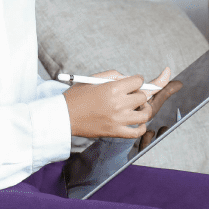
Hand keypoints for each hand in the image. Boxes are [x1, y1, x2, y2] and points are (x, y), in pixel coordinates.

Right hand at [63, 68, 181, 139]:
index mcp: (112, 89)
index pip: (139, 81)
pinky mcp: (116, 132)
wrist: (63, 117)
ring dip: (144, 109)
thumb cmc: (76, 97)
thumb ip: (113, 75)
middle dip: (139, 93)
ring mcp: (118, 120)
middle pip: (143, 96)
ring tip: (139, 108)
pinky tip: (138, 122)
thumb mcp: (92, 79)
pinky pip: (137, 132)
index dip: (137, 80)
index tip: (133, 83)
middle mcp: (118, 104)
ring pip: (145, 114)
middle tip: (132, 95)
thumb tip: (128, 78)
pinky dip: (142, 127)